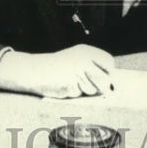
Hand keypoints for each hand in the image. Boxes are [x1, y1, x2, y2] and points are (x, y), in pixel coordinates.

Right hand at [0, 44, 114, 97]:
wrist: (35, 70)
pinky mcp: (70, 85)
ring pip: (93, 91)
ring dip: (85, 91)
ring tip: (72, 83)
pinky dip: (74, 94)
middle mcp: (84, 60)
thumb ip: (93, 68)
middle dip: (100, 87)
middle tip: (86, 83)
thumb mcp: (77, 60)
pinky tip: (64, 86)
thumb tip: (112, 86)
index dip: (108, 72)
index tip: (102, 77)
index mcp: (86, 51)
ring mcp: (77, 73)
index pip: (109, 63)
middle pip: (106, 80)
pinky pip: (79, 95)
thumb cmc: (59, 68)